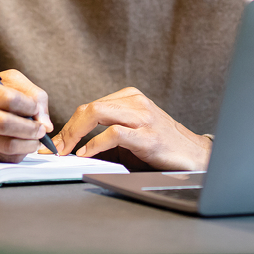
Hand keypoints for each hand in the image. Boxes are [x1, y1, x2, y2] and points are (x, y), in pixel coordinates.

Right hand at [0, 70, 52, 162]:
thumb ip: (25, 92)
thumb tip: (43, 121)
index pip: (7, 97)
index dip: (29, 106)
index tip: (37, 109)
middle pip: (4, 124)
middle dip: (30, 128)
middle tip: (41, 129)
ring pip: (4, 145)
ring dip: (27, 144)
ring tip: (34, 139)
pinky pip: (0, 157)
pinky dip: (17, 154)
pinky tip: (21, 147)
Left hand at [53, 87, 211, 170]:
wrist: (197, 157)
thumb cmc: (161, 147)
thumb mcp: (129, 136)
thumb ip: (104, 135)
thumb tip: (71, 147)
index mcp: (129, 97)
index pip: (89, 106)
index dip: (69, 124)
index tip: (56, 141)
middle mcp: (135, 102)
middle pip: (89, 108)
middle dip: (68, 129)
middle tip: (56, 147)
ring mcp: (142, 117)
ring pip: (97, 113)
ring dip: (75, 133)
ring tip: (66, 149)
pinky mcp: (148, 135)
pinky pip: (114, 133)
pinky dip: (95, 144)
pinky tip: (86, 153)